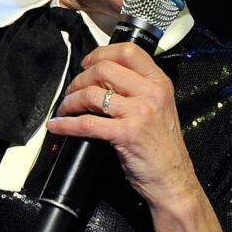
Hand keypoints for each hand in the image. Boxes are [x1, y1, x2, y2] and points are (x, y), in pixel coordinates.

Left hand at [46, 42, 198, 209]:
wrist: (173, 180)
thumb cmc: (163, 148)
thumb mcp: (158, 108)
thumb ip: (137, 90)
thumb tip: (101, 79)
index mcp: (159, 83)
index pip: (128, 52)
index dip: (101, 53)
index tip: (86, 63)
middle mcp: (151, 93)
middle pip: (104, 69)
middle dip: (79, 79)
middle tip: (71, 90)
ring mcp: (139, 113)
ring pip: (92, 94)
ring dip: (71, 101)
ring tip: (65, 108)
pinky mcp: (126, 134)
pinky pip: (87, 123)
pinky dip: (67, 124)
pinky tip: (58, 125)